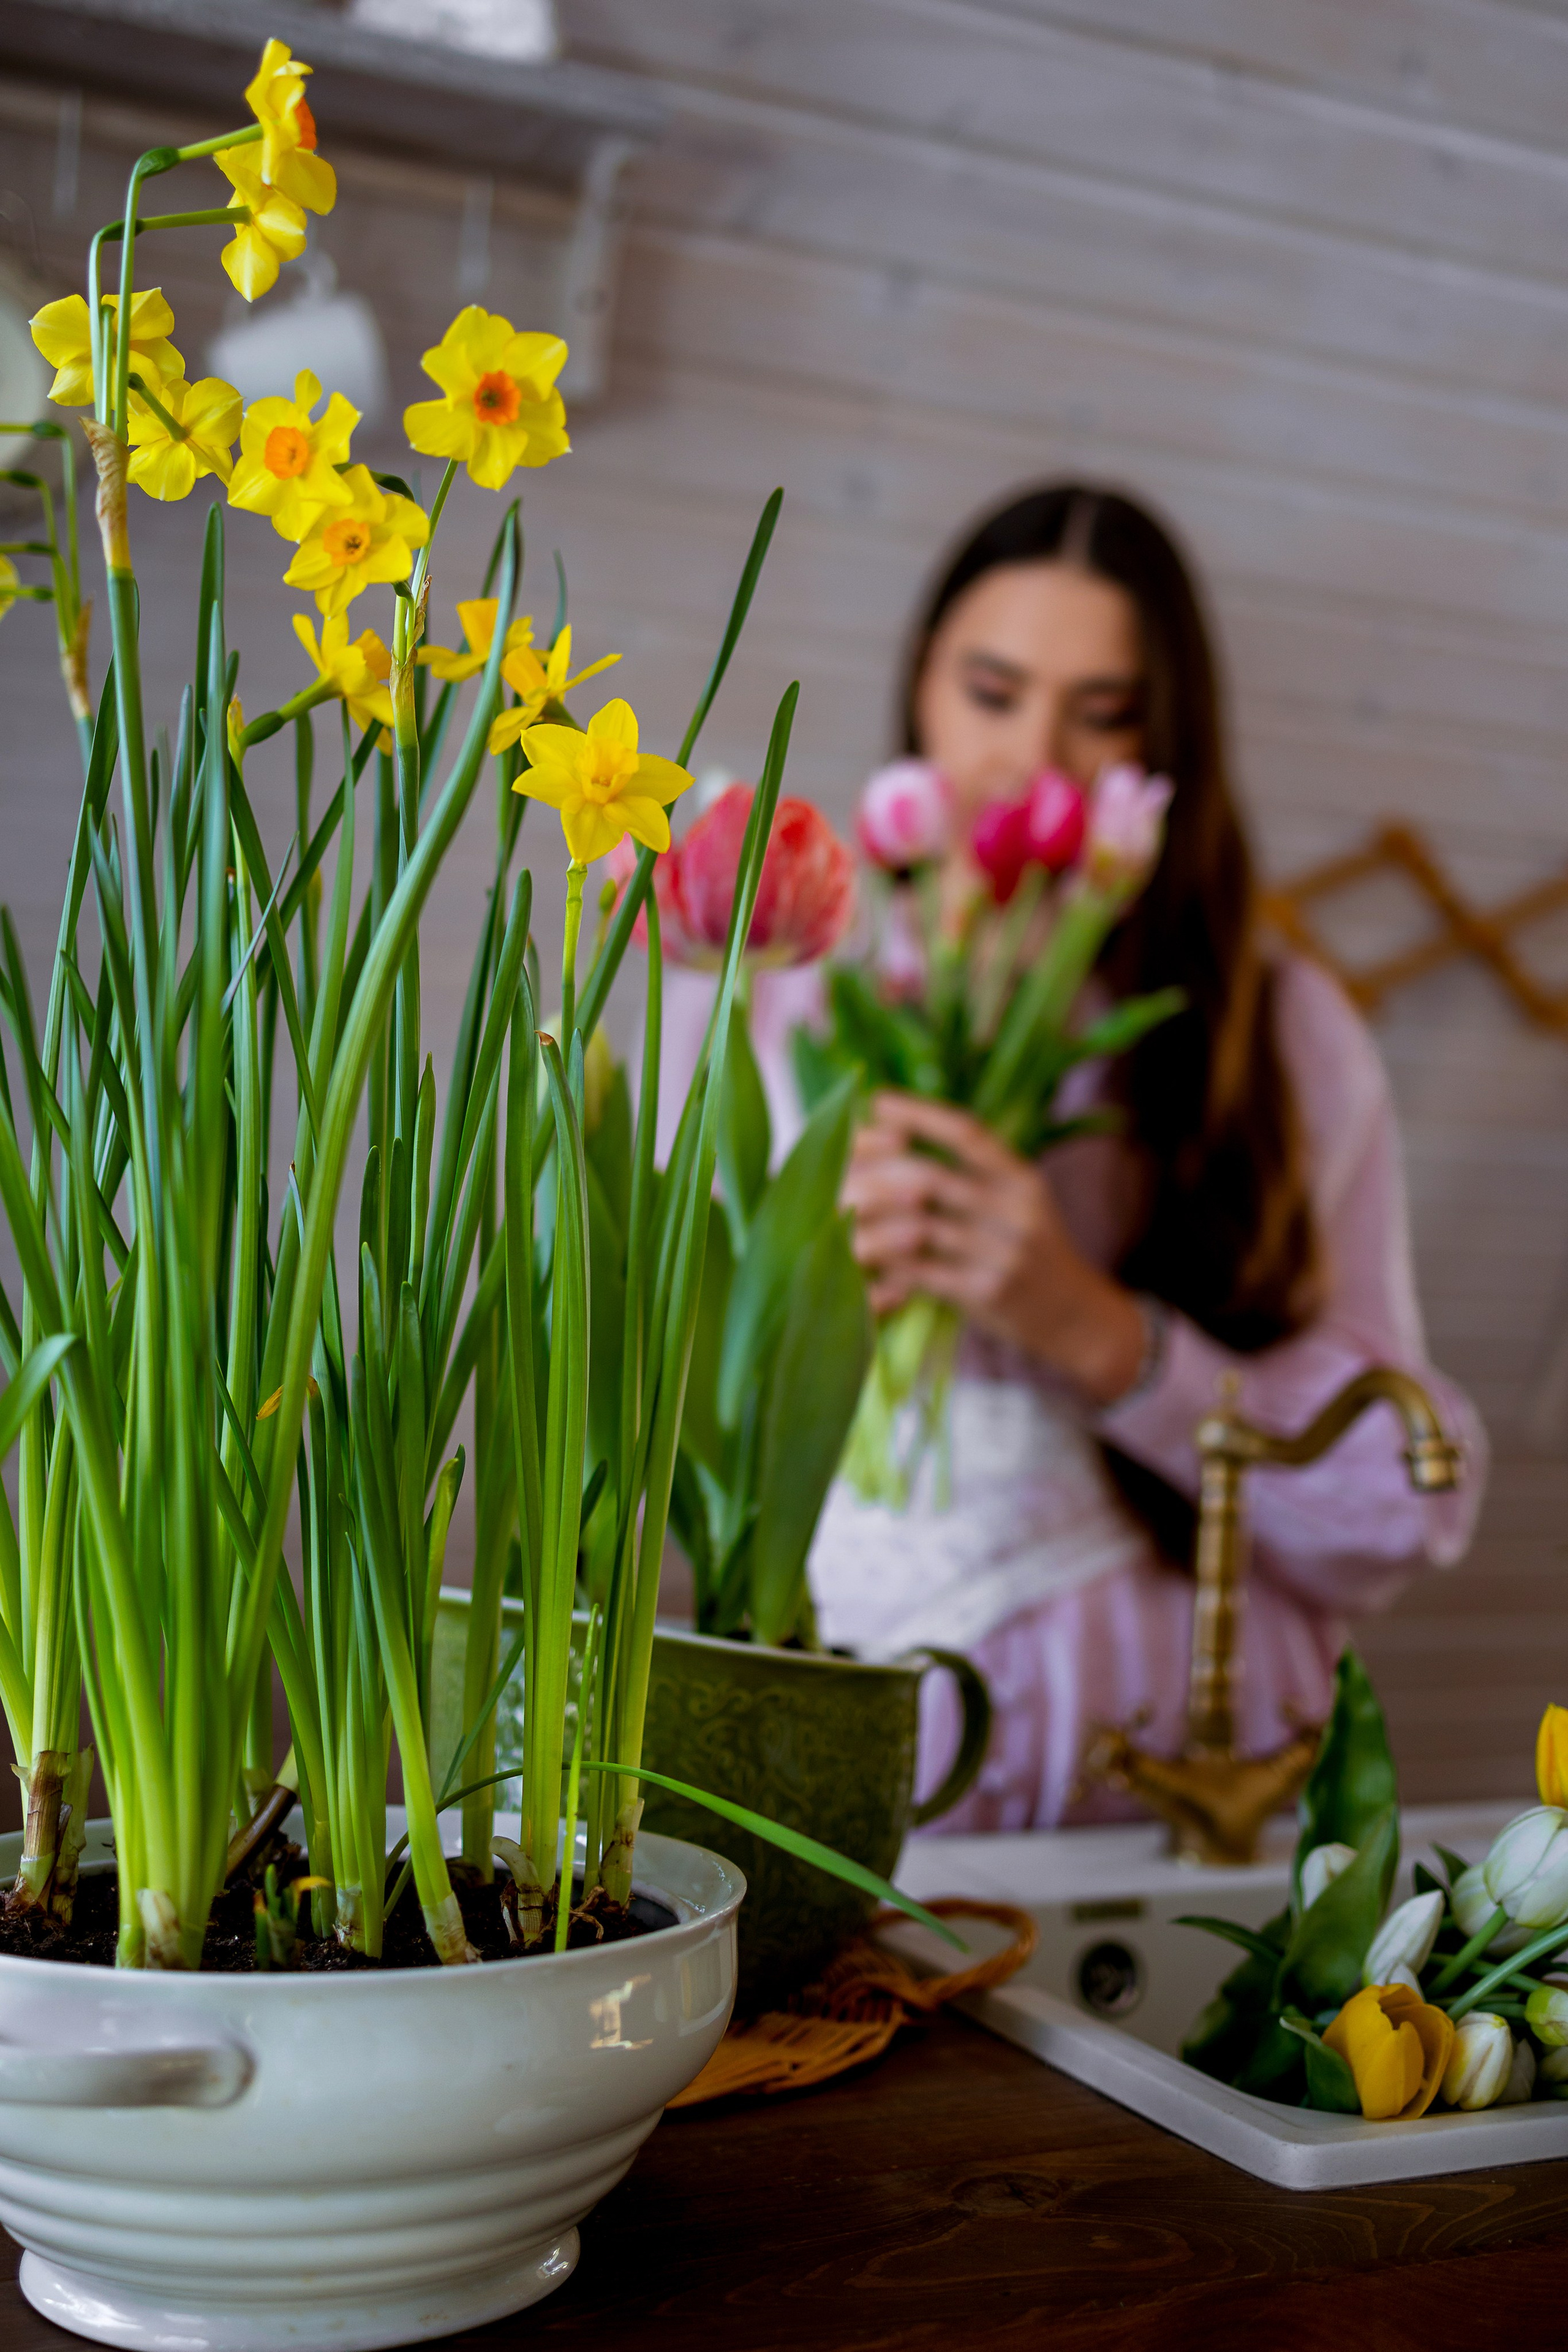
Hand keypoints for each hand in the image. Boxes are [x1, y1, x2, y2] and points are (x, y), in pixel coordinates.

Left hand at [841, 1092, 1147, 1406]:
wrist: (1076, 1317)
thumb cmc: (1028, 1253)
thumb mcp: (1016, 1203)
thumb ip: (972, 1175)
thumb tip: (894, 1140)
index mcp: (1020, 1177)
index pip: (966, 1133)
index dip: (919, 1115)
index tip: (877, 1102)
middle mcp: (1016, 1208)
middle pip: (928, 1177)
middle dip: (873, 1177)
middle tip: (838, 1182)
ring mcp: (1003, 1251)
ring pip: (915, 1228)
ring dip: (869, 1228)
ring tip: (839, 1226)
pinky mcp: (988, 1293)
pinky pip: (921, 1274)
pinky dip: (887, 1270)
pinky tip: (867, 1269)